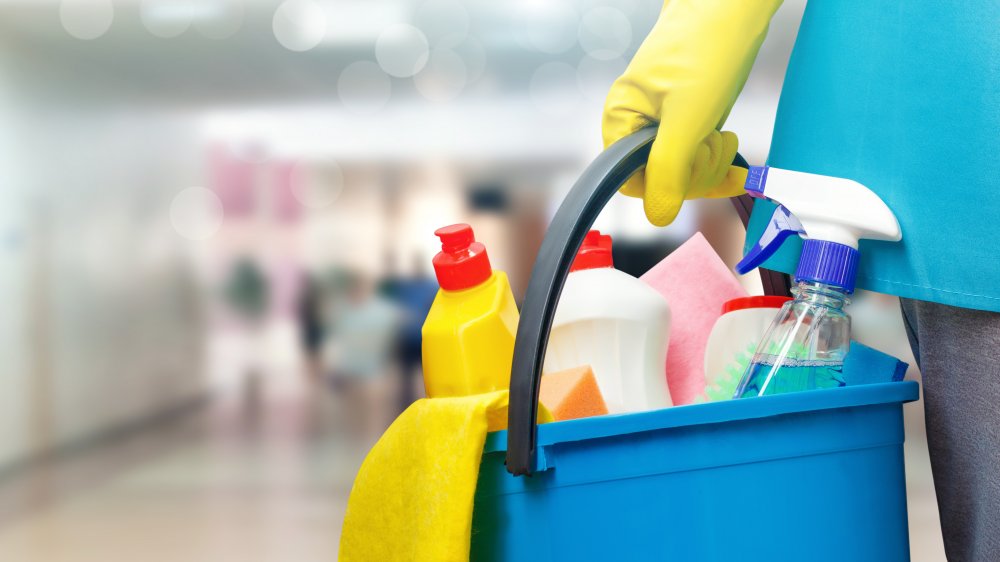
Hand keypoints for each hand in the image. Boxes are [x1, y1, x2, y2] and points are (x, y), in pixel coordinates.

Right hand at [602, 0, 781, 225]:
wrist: (732, 6)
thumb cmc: (706, 47)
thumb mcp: (688, 117)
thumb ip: (669, 168)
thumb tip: (658, 215)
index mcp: (621, 120)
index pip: (631, 180)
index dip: (664, 184)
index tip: (691, 167)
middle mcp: (637, 123)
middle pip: (659, 179)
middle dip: (694, 171)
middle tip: (713, 143)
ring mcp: (663, 122)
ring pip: (683, 171)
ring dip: (710, 164)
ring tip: (724, 137)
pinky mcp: (688, 119)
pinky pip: (697, 157)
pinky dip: (718, 163)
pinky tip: (736, 166)